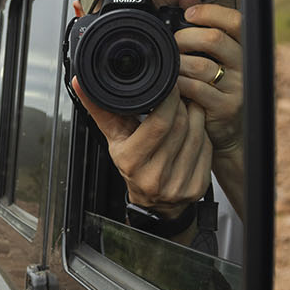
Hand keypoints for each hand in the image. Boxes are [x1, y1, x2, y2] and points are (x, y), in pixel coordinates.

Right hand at [72, 76, 211, 217]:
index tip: (170, 86)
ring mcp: (178, 184)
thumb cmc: (133, 166)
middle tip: (181, 94)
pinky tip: (196, 128)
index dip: (169, 100)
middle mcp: (154, 176)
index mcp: (131, 161)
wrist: (153, 204)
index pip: (159, 123)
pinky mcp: (196, 187)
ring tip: (189, 107)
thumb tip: (82, 84)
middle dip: (184, 105)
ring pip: (197, 135)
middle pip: (180, 126)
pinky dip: (203, 133)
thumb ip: (101, 110)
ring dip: (196, 115)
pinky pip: (207, 149)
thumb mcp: (115, 139)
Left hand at [173, 3, 242, 157]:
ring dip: (178, 62)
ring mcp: (238, 88)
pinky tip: (172, 83)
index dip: (210, 12)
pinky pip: (195, 89)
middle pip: (215, 40)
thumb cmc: (219, 88)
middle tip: (172, 42)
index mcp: (245, 48)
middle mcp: (246, 66)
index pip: (235, 21)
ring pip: (201, 65)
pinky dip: (178, 84)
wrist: (231, 130)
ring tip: (170, 64)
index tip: (188, 14)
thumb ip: (203, 26)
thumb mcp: (215, 56)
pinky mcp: (226, 107)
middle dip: (186, 37)